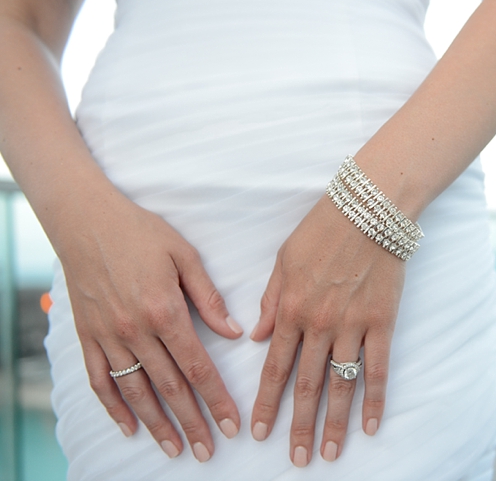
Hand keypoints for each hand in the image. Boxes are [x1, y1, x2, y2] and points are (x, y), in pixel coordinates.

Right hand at [58, 193, 242, 461]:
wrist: (85, 220)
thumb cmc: (141, 232)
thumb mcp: (184, 256)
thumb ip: (209, 298)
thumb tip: (235, 332)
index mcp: (165, 310)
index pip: (197, 366)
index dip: (216, 399)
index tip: (231, 424)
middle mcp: (135, 330)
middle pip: (170, 387)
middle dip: (192, 422)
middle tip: (208, 450)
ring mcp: (108, 336)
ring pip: (135, 391)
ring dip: (156, 423)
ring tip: (174, 448)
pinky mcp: (87, 336)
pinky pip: (100, 380)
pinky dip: (113, 407)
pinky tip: (128, 426)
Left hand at [250, 194, 405, 465]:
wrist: (369, 209)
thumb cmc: (322, 229)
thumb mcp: (284, 260)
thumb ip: (270, 300)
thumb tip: (258, 336)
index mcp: (291, 309)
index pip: (274, 367)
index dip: (265, 402)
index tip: (258, 431)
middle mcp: (319, 325)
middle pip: (306, 386)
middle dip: (298, 426)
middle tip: (296, 459)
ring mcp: (353, 326)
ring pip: (340, 385)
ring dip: (333, 423)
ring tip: (328, 453)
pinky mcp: (382, 322)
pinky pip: (377, 369)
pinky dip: (375, 400)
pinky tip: (372, 425)